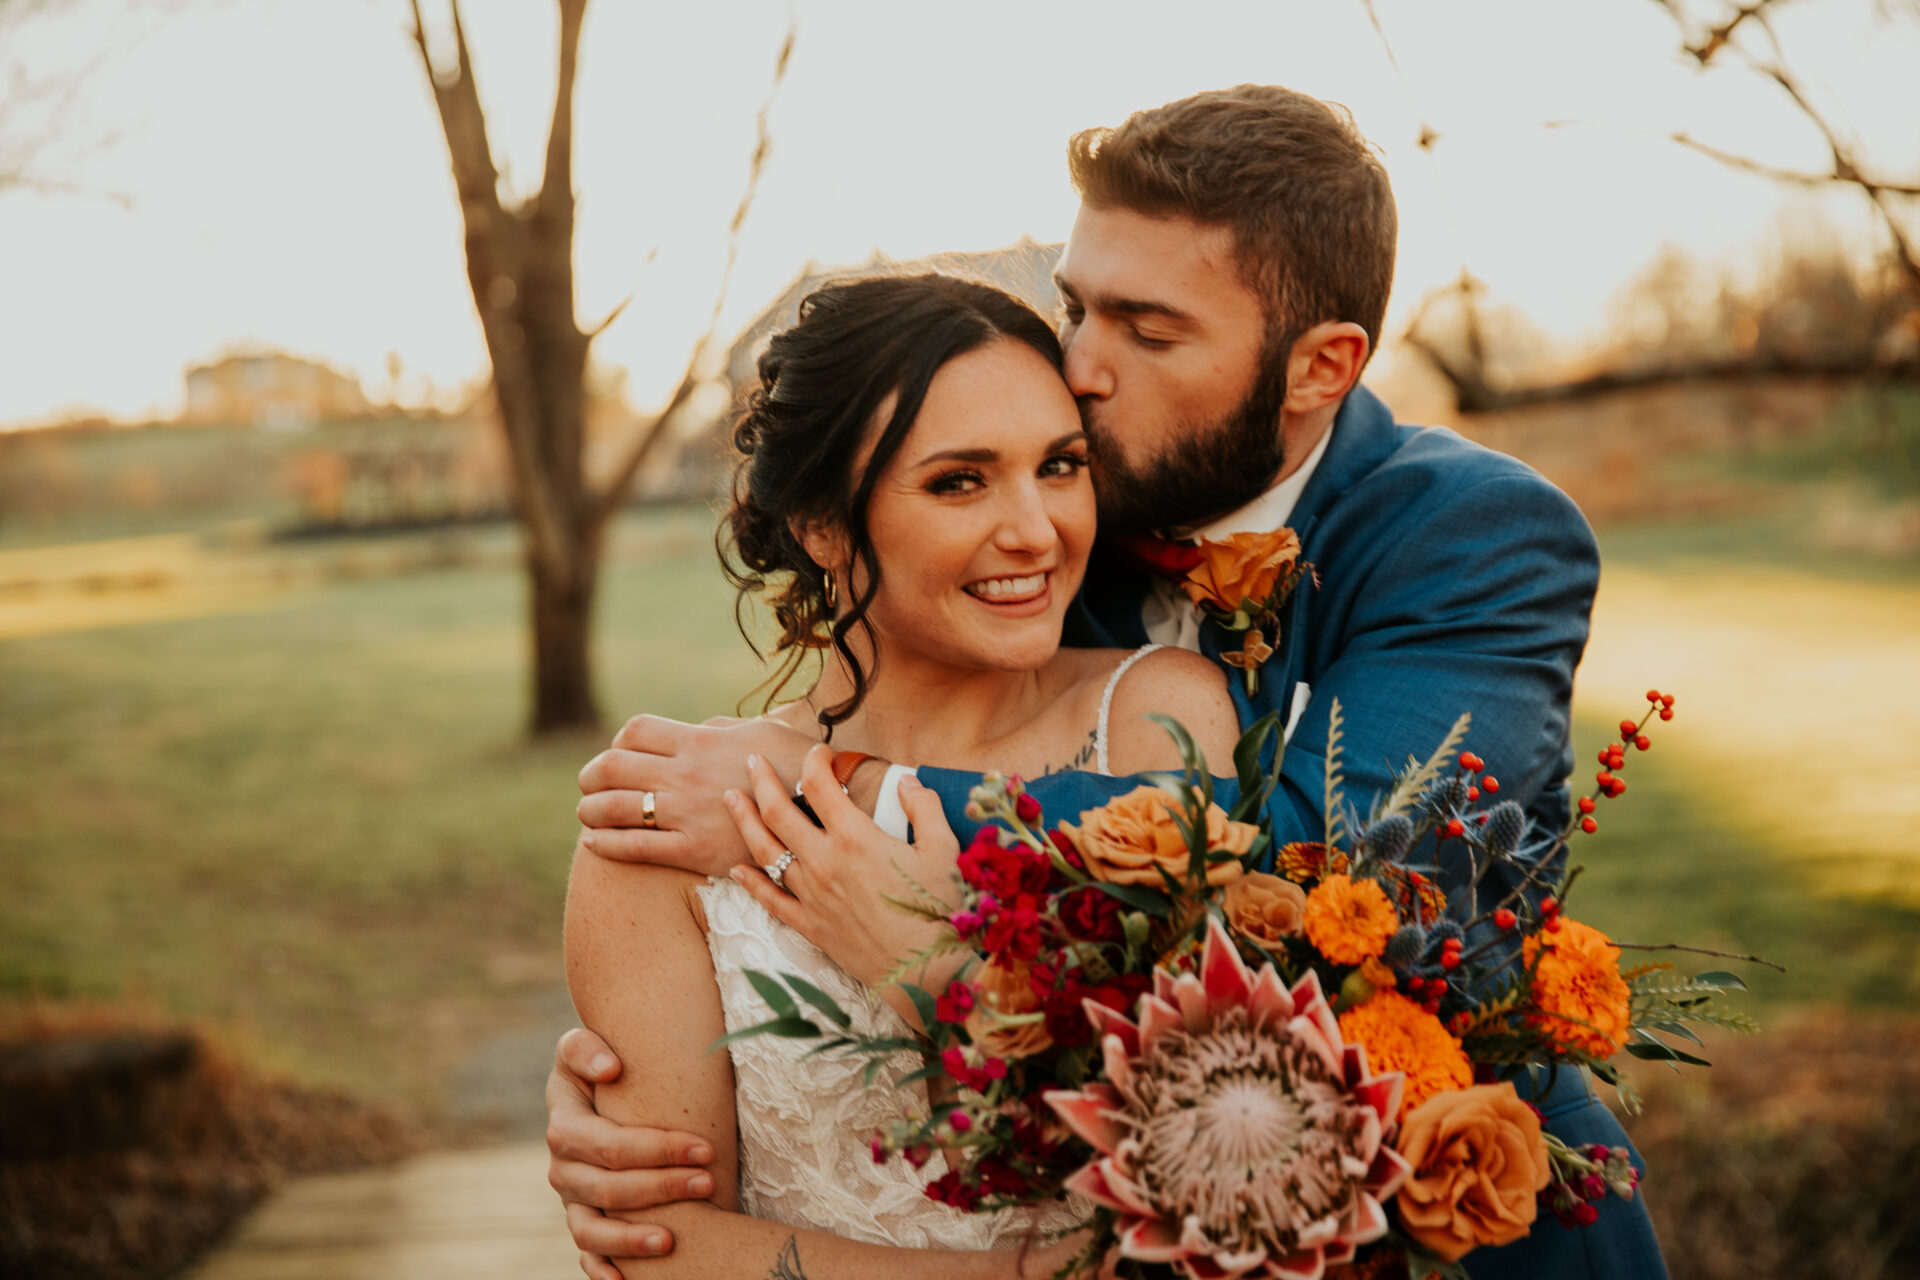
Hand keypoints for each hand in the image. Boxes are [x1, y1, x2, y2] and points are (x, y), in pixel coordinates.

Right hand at [545, 1028, 716, 1277]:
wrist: (593, 1093)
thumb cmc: (601, 1066)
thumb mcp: (579, 1048)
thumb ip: (584, 1048)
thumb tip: (611, 1069)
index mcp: (564, 1124)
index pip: (610, 1144)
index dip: (657, 1149)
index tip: (706, 1147)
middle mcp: (562, 1167)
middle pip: (608, 1188)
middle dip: (662, 1188)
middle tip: (708, 1183)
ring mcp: (571, 1200)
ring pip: (593, 1230)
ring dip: (632, 1239)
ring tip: (672, 1241)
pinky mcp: (581, 1222)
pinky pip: (586, 1255)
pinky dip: (603, 1269)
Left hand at [576, 715, 819, 876]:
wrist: (825, 811)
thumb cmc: (799, 766)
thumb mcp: (763, 730)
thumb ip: (724, 728)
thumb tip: (702, 728)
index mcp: (700, 741)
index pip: (635, 732)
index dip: (617, 742)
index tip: (619, 754)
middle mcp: (685, 774)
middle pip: (612, 767)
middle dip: (591, 775)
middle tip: (588, 784)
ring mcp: (687, 813)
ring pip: (615, 808)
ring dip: (591, 810)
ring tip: (587, 814)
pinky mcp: (693, 850)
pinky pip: (635, 847)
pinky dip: (606, 844)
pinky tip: (593, 843)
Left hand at [725, 745, 962, 1002]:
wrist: (928, 971)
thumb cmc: (940, 908)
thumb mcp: (943, 848)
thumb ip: (923, 807)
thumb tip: (907, 782)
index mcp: (855, 837)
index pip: (822, 785)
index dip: (816, 761)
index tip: (818, 751)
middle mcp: (824, 862)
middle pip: (779, 812)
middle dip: (762, 781)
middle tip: (752, 761)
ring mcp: (812, 896)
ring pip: (765, 851)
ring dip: (745, 821)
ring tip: (731, 799)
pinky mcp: (811, 926)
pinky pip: (771, 900)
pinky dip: (751, 883)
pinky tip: (736, 869)